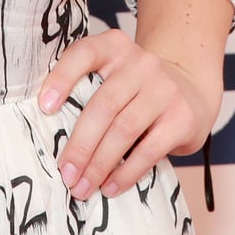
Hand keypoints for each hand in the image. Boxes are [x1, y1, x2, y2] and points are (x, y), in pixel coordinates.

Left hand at [38, 28, 221, 200]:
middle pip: (103, 105)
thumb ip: (87, 92)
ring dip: (99, 164)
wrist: (190, 89)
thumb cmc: (137, 90)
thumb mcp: (113, 76)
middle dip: (80, 145)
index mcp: (115, 47)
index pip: (84, 54)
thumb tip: (51, 139)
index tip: (44, 107)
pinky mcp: (182, 117)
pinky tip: (111, 187)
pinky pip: (149, 150)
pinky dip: (126, 172)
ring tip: (83, 187)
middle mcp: (141, 63)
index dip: (62, 78)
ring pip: (124, 130)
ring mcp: (164, 89)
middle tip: (65, 174)